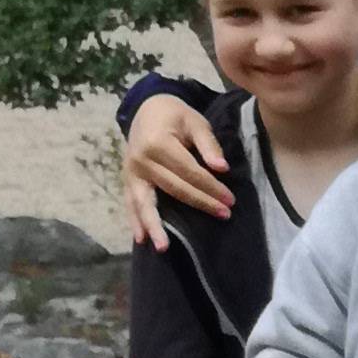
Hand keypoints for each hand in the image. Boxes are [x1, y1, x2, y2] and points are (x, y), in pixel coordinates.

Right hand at [122, 93, 233, 248]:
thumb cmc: (175, 116)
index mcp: (158, 144)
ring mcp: (131, 172)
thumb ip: (208, 144)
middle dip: (200, 203)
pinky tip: (142, 239)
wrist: (146, 109)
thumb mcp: (195, 121)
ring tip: (164, 248)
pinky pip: (130, 203)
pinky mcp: (127, 180)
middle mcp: (142, 160)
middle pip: (174, 189)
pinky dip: (135, 221)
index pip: (190, 172)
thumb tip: (222, 169)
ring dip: (155, 226)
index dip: (211, 187)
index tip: (230, 200)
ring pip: (145, 202)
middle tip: (224, 215)